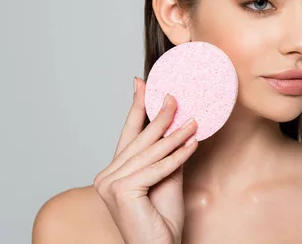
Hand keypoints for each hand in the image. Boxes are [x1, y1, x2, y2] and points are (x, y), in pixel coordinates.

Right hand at [93, 77, 198, 243]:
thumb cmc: (162, 219)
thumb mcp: (168, 177)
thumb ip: (168, 154)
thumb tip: (180, 126)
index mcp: (114, 172)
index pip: (128, 134)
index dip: (136, 107)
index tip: (141, 83)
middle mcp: (107, 176)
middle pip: (139, 139)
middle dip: (160, 116)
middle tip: (175, 96)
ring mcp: (110, 184)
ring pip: (150, 152)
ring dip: (175, 135)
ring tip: (194, 120)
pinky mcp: (122, 191)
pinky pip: (157, 167)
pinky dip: (177, 156)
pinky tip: (192, 143)